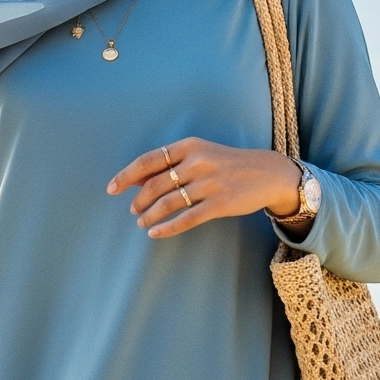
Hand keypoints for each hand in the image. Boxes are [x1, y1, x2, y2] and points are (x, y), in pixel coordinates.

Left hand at [108, 138, 307, 240]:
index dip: (127, 176)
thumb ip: (170, 164)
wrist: (268, 173)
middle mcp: (198, 162)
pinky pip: (187, 219)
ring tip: (142, 223)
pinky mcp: (220, 203)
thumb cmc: (227, 164)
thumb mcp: (200, 154)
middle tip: (133, 211)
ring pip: (168, 203)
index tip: (111, 189)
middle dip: (139, 201)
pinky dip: (167, 228)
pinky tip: (155, 233)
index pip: (149, 160)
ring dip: (150, 215)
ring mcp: (210, 183)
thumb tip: (136, 179)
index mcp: (190, 146)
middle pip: (155, 184)